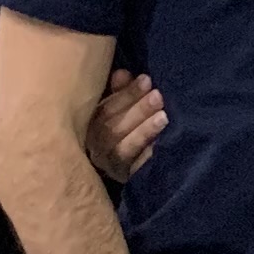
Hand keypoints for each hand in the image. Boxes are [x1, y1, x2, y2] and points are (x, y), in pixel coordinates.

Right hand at [86, 69, 167, 184]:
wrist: (124, 167)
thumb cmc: (121, 126)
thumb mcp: (118, 107)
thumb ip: (120, 92)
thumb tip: (122, 73)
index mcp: (89, 125)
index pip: (104, 110)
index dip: (125, 94)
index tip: (146, 80)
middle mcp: (94, 146)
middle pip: (112, 129)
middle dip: (137, 110)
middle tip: (158, 96)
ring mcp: (108, 165)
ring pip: (122, 148)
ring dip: (143, 131)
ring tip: (164, 117)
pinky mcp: (124, 179)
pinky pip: (135, 168)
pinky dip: (148, 155)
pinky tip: (163, 144)